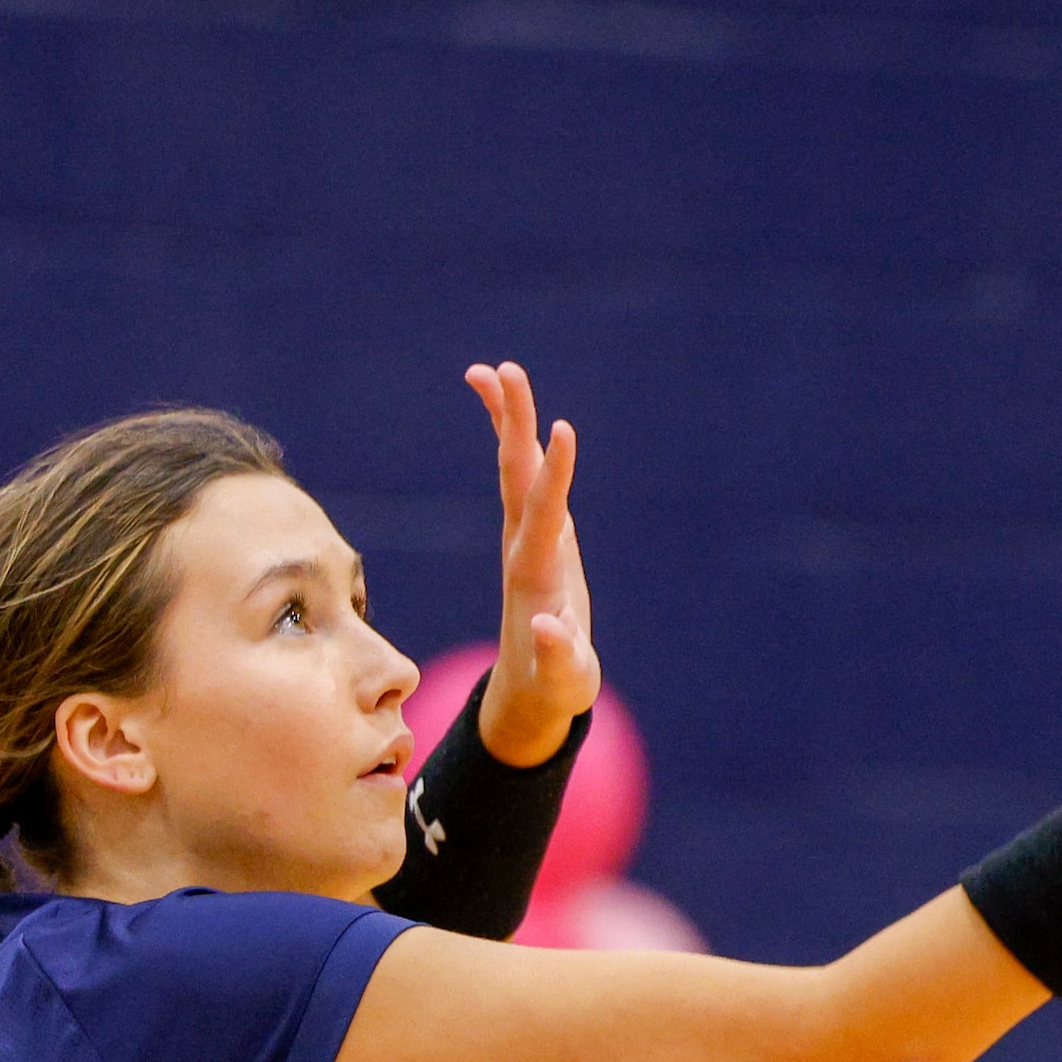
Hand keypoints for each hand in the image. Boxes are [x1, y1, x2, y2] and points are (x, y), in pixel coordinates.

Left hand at [464, 361, 602, 764]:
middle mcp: (525, 546)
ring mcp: (529, 540)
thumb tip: (552, 628)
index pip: (544, 511)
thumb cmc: (555, 685)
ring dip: (509, 420)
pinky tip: (520, 418)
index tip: (562, 428)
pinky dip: (523, 445)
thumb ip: (560, 655)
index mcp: (535, 572)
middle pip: (517, 474)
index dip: (555, 473)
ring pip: (516, 469)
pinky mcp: (539, 540)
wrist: (532, 692)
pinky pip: (527, 480)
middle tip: (503, 369)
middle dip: (514, 422)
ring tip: (497, 371)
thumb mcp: (564, 679)